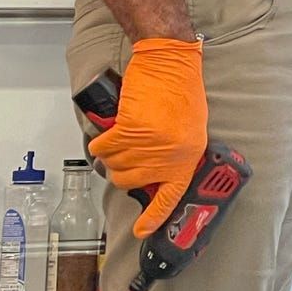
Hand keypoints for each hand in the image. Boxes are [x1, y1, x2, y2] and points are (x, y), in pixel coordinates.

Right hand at [92, 36, 207, 237]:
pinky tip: (105, 134)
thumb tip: (158, 173)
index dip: (155, 217)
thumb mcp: (191, 128)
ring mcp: (150, 143)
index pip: (171, 196)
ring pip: (115, 165)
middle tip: (121, 157)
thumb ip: (177, 154)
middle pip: (132, 181)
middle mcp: (169, 154)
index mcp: (188, 156)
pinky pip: (104, 147)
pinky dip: (100, 142)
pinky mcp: (131, 128)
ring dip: (109, 155)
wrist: (170, 59)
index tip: (143, 231)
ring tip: (115, 140)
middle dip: (121, 172)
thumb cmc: (182, 88)